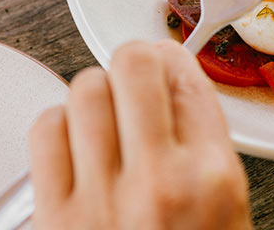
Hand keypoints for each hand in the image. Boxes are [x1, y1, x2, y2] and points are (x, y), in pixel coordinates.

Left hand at [29, 40, 252, 229]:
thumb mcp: (226, 213)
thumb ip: (204, 145)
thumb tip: (173, 81)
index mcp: (213, 180)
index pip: (186, 77)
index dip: (172, 60)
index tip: (165, 63)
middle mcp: (159, 184)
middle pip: (133, 66)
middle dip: (133, 63)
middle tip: (134, 78)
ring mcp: (102, 202)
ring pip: (85, 89)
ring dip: (94, 94)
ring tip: (104, 116)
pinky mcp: (55, 220)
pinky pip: (47, 130)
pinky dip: (58, 126)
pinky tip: (75, 146)